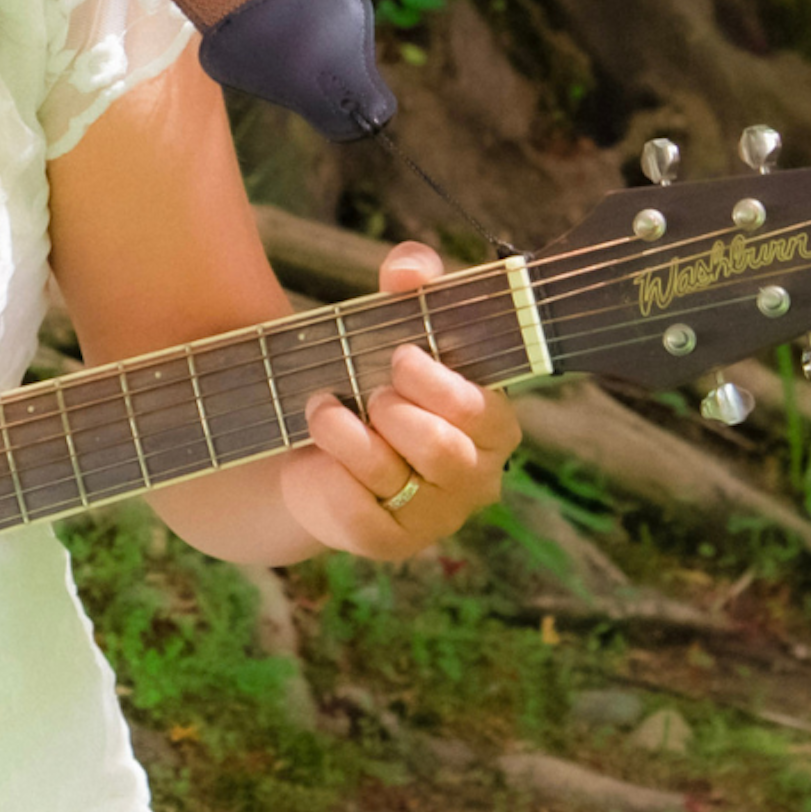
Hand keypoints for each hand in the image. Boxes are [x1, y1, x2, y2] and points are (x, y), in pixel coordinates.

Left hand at [278, 242, 523, 560]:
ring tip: (324, 408)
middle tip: (370, 390)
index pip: (483, 411)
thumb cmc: (376, 378)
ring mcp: (434, 516)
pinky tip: (318, 448)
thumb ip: (413, 281)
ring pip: (394, 476)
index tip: (399, 355)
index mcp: (492, 425)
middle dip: (395, 411)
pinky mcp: (388, 542)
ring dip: (347, 433)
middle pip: (443, 449)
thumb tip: (410, 269)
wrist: (322, 448)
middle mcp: (475, 477)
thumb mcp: (394, 322)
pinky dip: (331, 474)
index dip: (438, 383)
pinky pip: (360, 512)